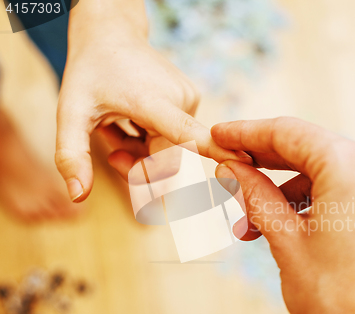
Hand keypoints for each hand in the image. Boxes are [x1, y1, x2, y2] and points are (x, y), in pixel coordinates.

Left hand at [56, 27, 249, 201]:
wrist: (111, 33)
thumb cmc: (91, 71)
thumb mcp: (70, 111)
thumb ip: (71, 155)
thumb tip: (77, 197)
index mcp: (152, 101)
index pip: (187, 134)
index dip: (214, 151)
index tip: (243, 163)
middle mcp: (180, 100)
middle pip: (169, 159)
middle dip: (139, 169)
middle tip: (112, 156)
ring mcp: (190, 99)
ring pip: (171, 149)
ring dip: (142, 153)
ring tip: (117, 130)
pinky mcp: (192, 100)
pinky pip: (175, 136)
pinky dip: (152, 139)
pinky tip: (133, 123)